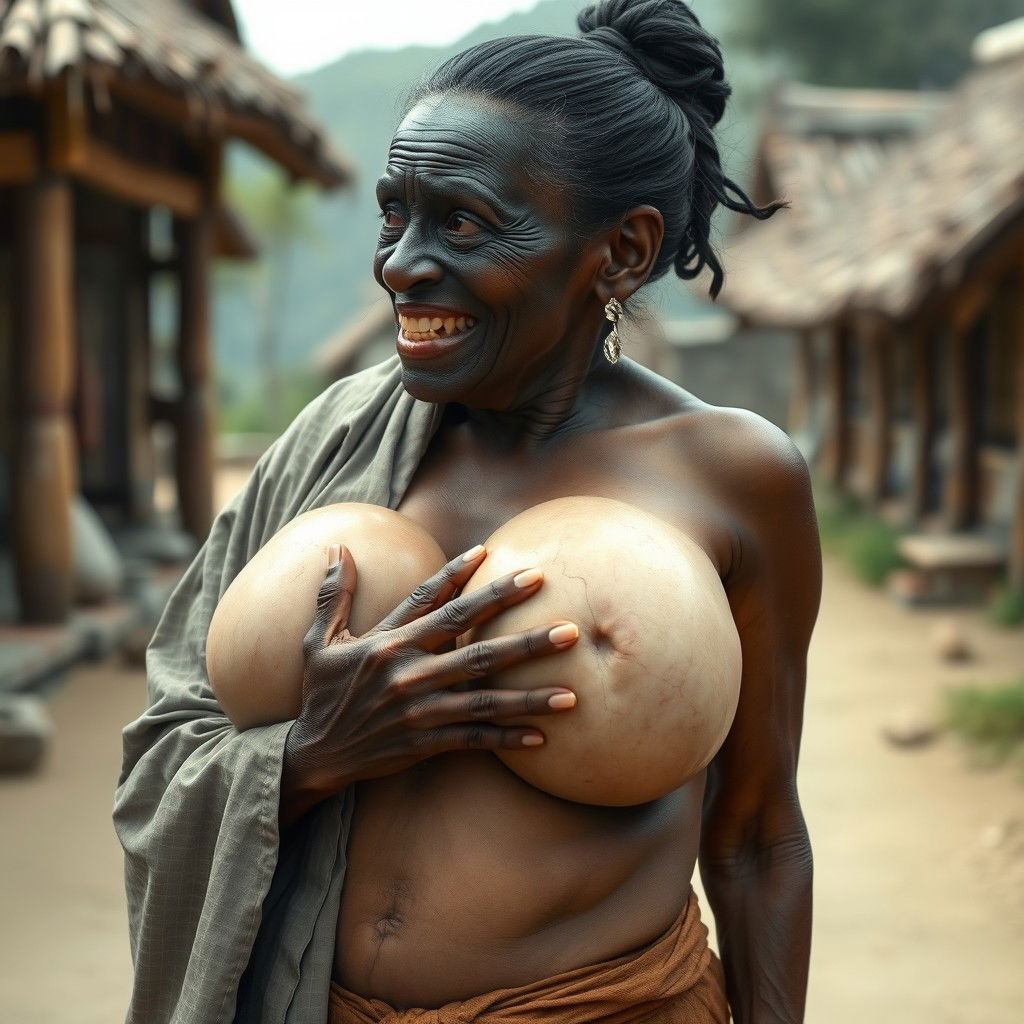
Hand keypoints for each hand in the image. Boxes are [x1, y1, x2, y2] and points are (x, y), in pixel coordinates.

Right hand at [282, 542, 577, 809]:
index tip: (492, 553)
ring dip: (529, 695)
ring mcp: (419, 709)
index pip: (431, 600)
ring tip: (573, 692)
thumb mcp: (320, 641)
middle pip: (475, 647)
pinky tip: (541, 737)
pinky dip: (505, 738)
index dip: (459, 575)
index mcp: (388, 642)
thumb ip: (334, 595)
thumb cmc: (322, 693)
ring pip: (484, 699)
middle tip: (568, 627)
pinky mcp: (423, 742)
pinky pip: (472, 740)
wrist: (312, 755)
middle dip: (524, 636)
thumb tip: (339, 547)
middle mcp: (408, 672)